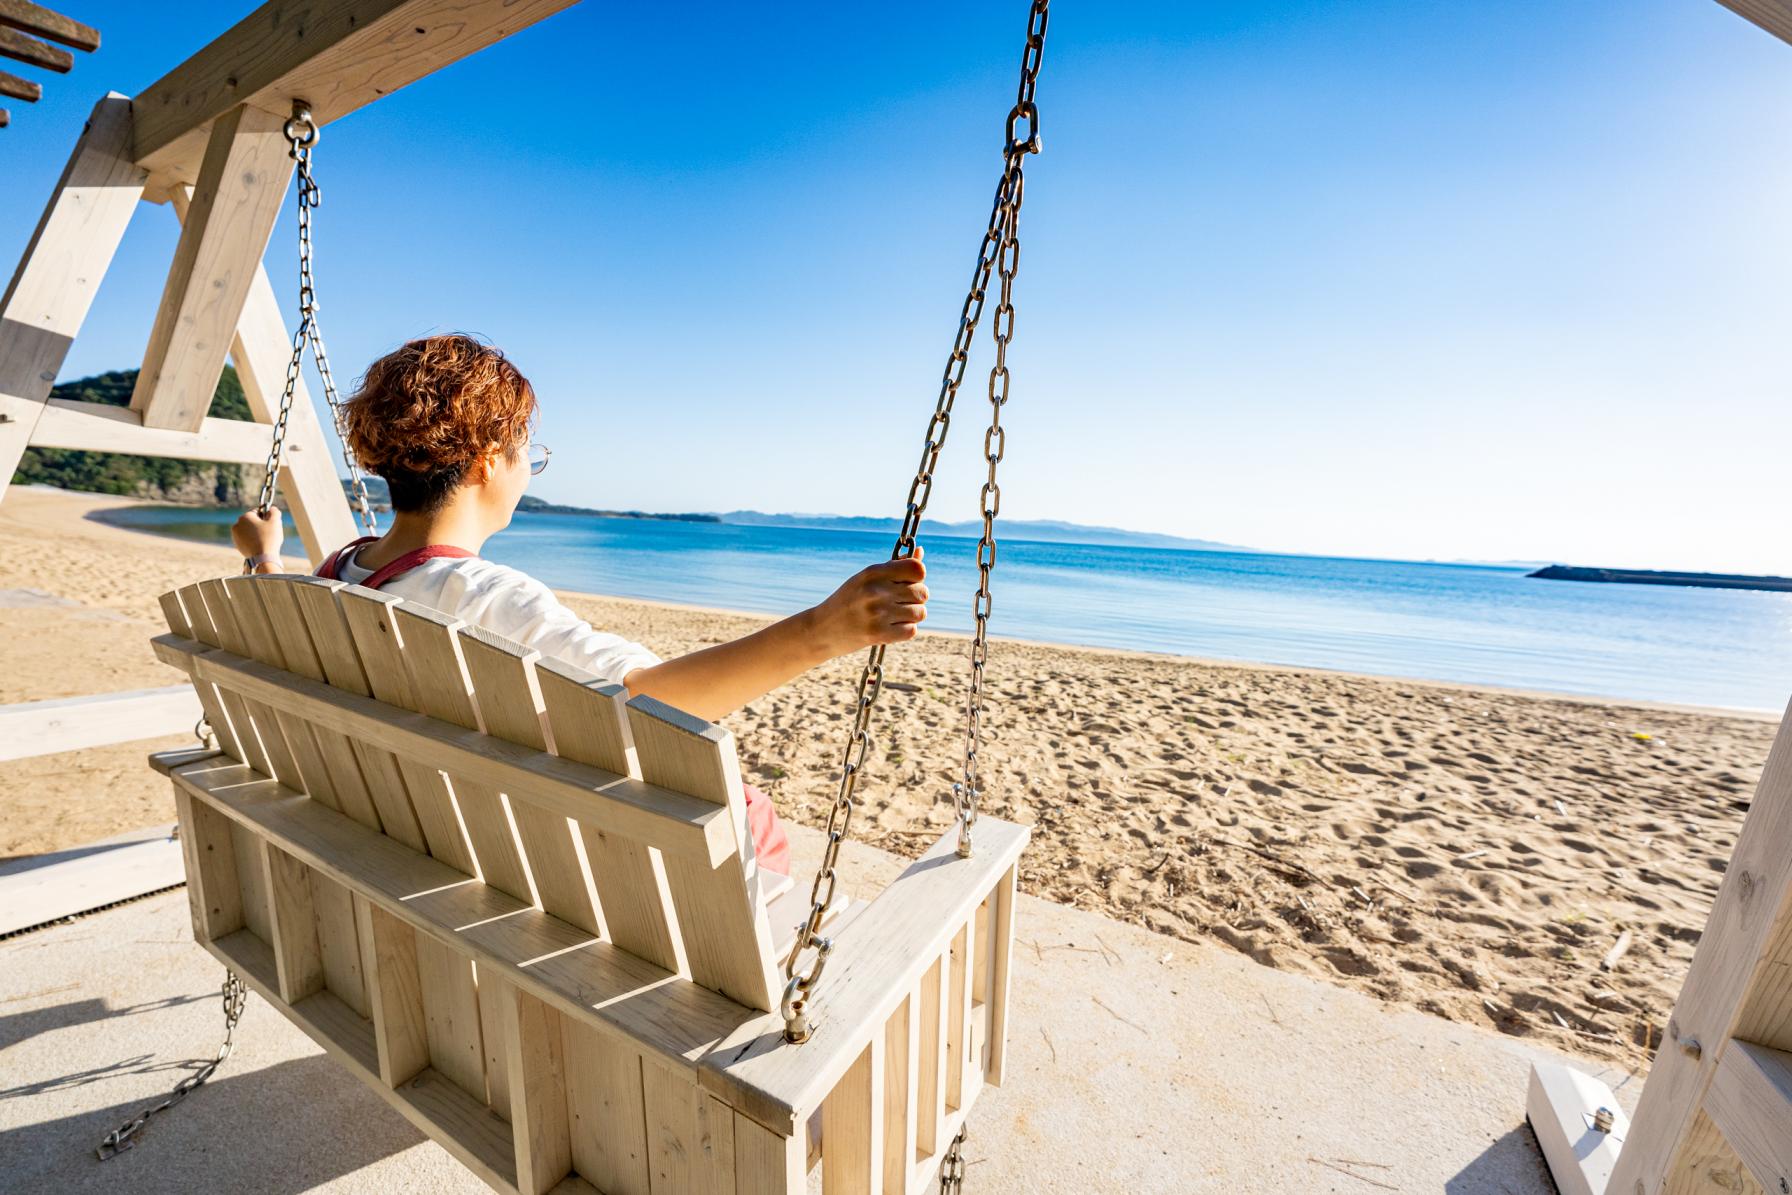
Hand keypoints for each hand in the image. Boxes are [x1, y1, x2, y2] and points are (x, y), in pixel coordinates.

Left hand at [232, 509, 282, 558]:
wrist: (262, 558)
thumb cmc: (269, 538)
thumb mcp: (275, 521)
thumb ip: (274, 511)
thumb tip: (272, 509)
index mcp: (244, 517)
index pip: (258, 512)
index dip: (266, 517)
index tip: (271, 524)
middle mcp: (237, 525)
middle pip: (253, 521)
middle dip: (261, 525)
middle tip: (270, 533)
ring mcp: (235, 536)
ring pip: (250, 530)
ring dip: (257, 533)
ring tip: (265, 540)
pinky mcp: (237, 545)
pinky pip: (247, 539)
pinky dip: (253, 541)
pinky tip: (260, 546)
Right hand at [811, 548, 927, 654]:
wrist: (822, 629)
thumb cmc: (848, 600)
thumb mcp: (866, 578)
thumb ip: (895, 566)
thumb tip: (920, 552)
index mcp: (872, 572)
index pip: (917, 569)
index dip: (918, 576)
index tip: (909, 582)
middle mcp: (876, 591)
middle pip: (922, 593)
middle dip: (916, 598)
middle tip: (901, 602)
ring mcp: (877, 614)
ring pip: (920, 613)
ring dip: (912, 616)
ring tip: (896, 615)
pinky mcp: (878, 634)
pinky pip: (911, 630)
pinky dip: (905, 630)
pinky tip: (891, 627)